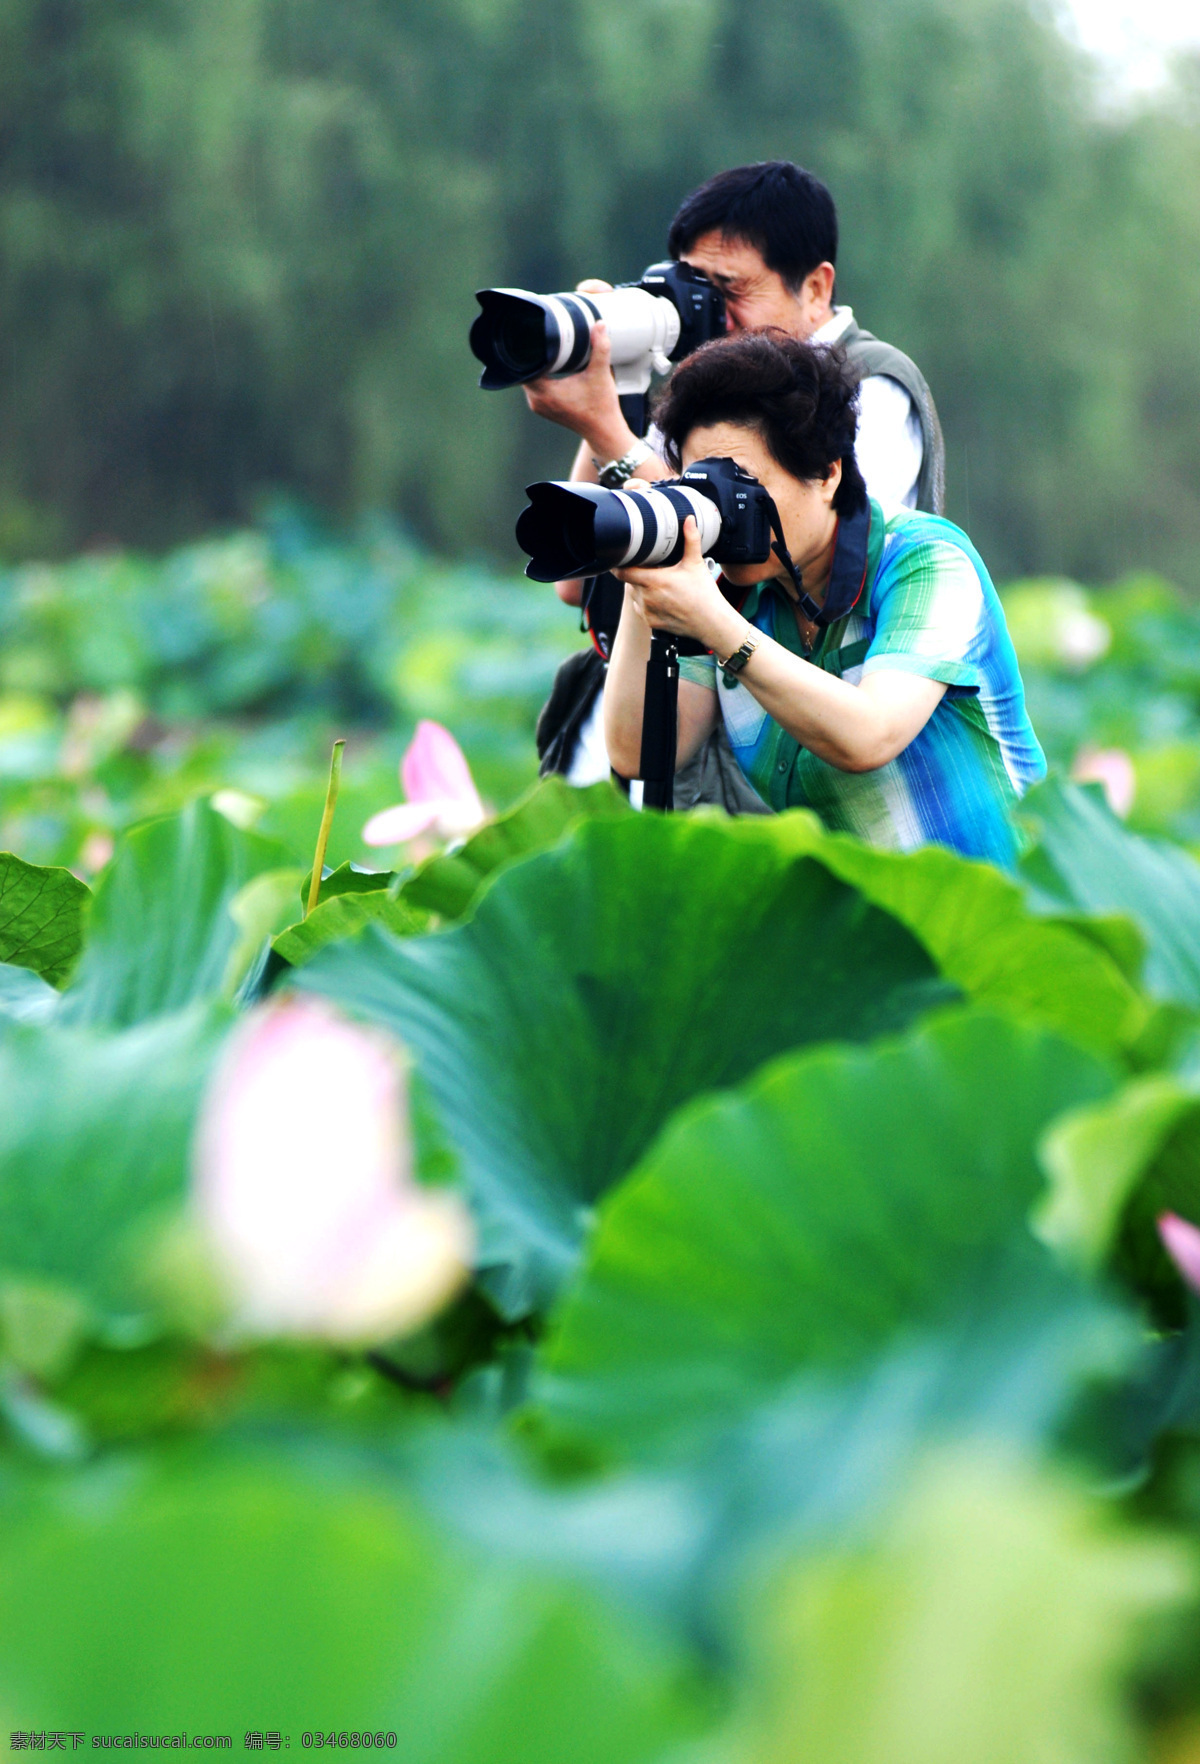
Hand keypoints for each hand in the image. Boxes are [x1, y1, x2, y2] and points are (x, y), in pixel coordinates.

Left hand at [522, 316, 632, 460]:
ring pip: (528, 378)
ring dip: (535, 364)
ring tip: (544, 347)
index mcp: (546, 393)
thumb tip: (599, 324)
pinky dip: (538, 375)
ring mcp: (538, 405)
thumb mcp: (601, 374)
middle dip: (531, 355)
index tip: (534, 334)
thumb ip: (600, 348)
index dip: (527, 349)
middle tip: (540, 336)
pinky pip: (533, 386)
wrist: (603, 431)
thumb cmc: (602, 406)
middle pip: (524, 370)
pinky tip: (546, 363)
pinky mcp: (542, 407)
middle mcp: (537, 401)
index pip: (525, 365)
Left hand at [614, 516, 741, 650]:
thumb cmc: (704, 594)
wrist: (710, 622)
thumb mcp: (696, 563)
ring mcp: (647, 611)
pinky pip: (640, 608)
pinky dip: (646, 602)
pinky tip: (661, 598)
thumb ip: (690, 539)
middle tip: (650, 568)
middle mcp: (646, 598)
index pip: (622, 572)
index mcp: (654, 581)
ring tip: (658, 583)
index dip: (619, 564)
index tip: (622, 558)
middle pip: (629, 581)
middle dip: (636, 573)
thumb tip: (689, 519)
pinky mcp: (650, 622)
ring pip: (634, 595)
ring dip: (640, 587)